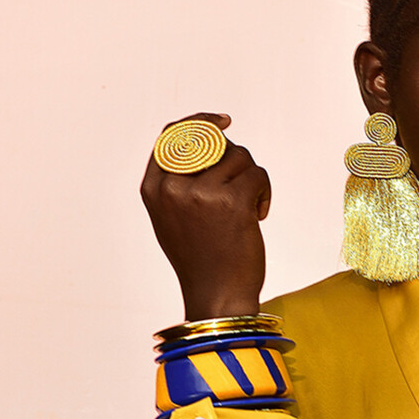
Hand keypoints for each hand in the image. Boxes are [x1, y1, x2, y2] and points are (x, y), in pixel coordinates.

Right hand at [140, 111, 270, 319]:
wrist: (218, 296)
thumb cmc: (202, 259)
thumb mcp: (174, 218)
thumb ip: (181, 181)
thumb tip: (211, 138)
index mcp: (154, 190)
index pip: (172, 135)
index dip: (200, 122)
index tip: (224, 122)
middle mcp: (173, 188)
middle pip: (213, 143)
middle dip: (235, 162)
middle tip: (241, 189)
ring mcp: (201, 193)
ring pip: (240, 157)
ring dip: (251, 180)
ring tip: (249, 208)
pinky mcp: (231, 201)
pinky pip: (256, 174)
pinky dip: (264, 191)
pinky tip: (259, 216)